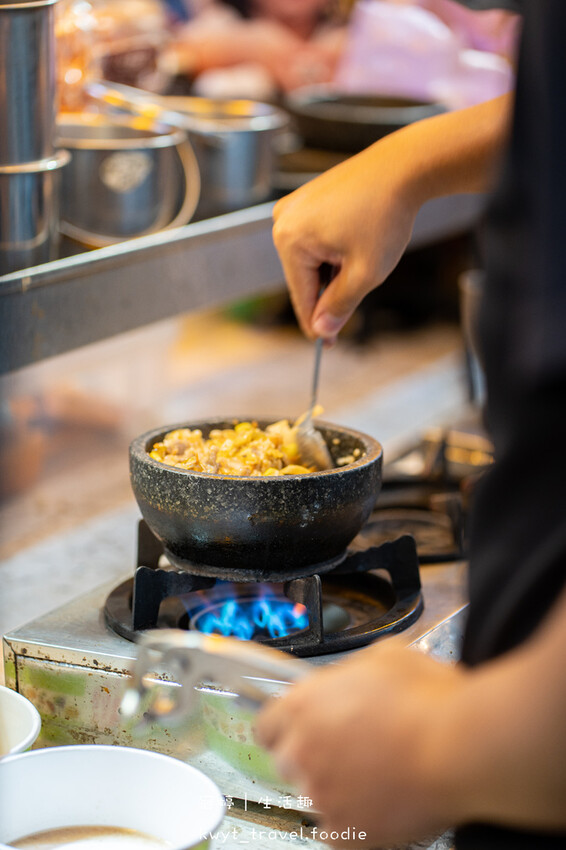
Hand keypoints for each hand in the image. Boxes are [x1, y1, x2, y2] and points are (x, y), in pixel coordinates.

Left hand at [254, 642, 461, 846]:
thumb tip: (360, 677)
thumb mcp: (385, 658)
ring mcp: (321, 795)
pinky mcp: (345, 833)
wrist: (459, 749)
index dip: (285, 726)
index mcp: (303, 705)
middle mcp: (302, 751)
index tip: (301, 729)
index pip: (266, 726)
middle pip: (287, 761)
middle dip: (311, 756)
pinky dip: (354, 820)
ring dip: (335, 787)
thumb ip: (354, 672)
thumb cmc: (427, 700)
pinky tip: (380, 800)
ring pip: (313, 796)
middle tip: (350, 750)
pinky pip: (335, 829)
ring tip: (376, 775)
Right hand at [272, 94, 510, 342]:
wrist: (402, 167)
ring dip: (335, 269)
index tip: (328, 345)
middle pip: (304, 277)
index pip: (301, 295)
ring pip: (311, 259)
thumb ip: (340, 306)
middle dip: (331, 289)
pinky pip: (315, 239)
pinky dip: (335, 249)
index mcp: (289, 239)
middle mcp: (282, 220)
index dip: (317, 323)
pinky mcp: (307, 199)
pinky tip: (358, 240)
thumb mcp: (365, 273)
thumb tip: (321, 333)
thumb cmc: (385, 216)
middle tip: (362, 287)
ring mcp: (293, 207)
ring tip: (364, 253)